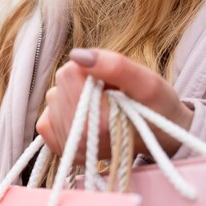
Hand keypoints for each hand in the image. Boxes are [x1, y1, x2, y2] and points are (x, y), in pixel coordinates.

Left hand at [36, 48, 193, 160]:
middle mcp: (77, 140)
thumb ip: (115, 66)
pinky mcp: (60, 150)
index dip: (92, 70)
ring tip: (100, 106)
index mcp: (97, 123)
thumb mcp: (147, 81)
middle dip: (82, 83)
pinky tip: (84, 116)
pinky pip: (45, 119)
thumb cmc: (157, 107)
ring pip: (52, 100)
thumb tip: (76, 55)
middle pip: (59, 86)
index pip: (69, 73)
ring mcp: (67, 148)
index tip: (112, 83)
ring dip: (73, 98)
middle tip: (109, 95)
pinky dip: (62, 112)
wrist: (160, 138)